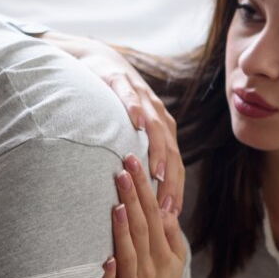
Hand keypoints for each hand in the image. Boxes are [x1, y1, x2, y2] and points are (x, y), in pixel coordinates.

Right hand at [49, 35, 184, 214]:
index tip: (172, 215)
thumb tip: (140, 195)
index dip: (175, 188)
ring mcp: (141, 97)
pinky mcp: (121, 81)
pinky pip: (130, 96)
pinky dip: (134, 108)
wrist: (103, 62)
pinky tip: (135, 122)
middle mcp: (158, 114)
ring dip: (157, 148)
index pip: (174, 163)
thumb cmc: (115, 104)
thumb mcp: (131, 133)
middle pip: (169, 149)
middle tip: (166, 205)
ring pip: (154, 125)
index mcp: (163, 129)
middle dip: (170, 178)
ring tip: (156, 171)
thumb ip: (138, 158)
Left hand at [100, 153, 198, 277]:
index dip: (145, 189)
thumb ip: (171, 235)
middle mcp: (149, 267)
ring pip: (128, 254)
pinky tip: (106, 259)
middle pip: (141, 227)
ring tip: (116, 203)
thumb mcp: (176, 262)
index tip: (136, 164)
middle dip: (132, 197)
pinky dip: (110, 275)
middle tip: (124, 168)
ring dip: (122, 229)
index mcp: (162, 254)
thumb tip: (167, 207)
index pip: (153, 214)